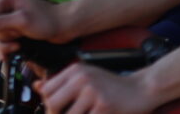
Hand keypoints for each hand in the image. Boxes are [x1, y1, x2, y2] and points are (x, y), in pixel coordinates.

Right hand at [0, 0, 66, 56]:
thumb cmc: (46, 21)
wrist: (64, 27)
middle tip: (17, 40)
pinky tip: (15, 50)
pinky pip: (3, 39)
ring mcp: (9, 16)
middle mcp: (5, 4)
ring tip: (18, 47)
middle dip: (2, 38)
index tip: (12, 32)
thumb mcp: (21, 21)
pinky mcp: (14, 26)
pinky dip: (7, 47)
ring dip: (5, 45)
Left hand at [36, 63, 154, 113]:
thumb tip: (37, 87)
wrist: (141, 89)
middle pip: (52, 104)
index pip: (47, 90)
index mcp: (75, 71)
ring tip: (84, 112)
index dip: (47, 104)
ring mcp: (92, 92)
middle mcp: (81, 79)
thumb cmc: (112, 86)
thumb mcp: (86, 77)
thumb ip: (62, 83)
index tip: (55, 110)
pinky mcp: (103, 106)